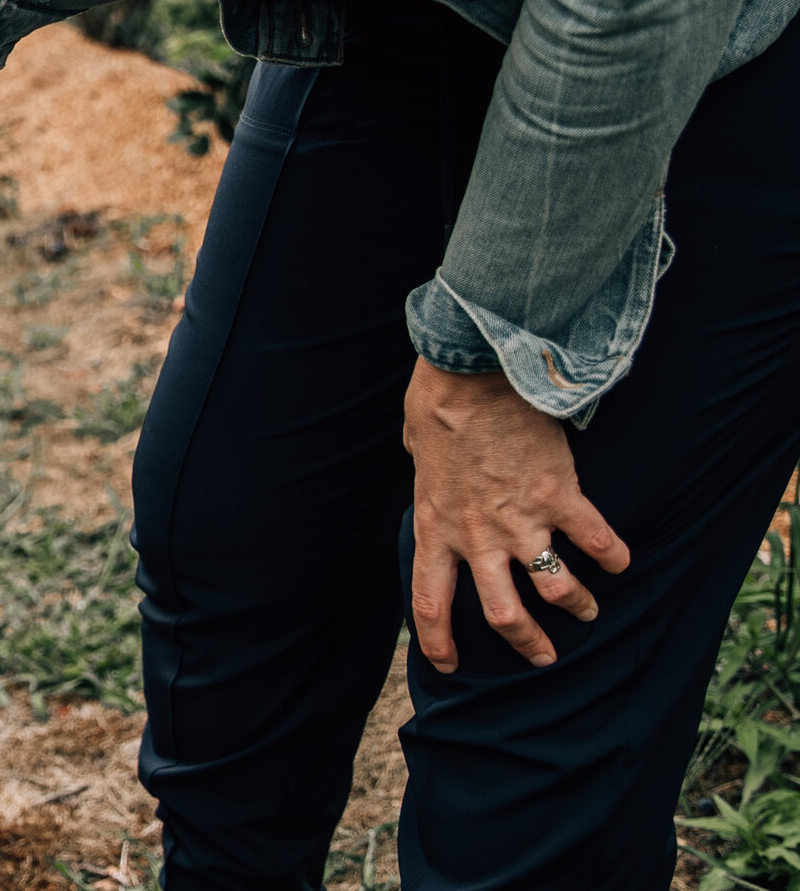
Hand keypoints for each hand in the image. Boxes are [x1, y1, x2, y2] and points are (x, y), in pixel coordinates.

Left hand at [404, 358, 629, 670]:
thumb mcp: (417, 451)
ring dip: (578, 605)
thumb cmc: (440, 405)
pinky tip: (623, 562)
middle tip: (544, 656)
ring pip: (556, 589)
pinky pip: (597, 541)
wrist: (474, 373)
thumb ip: (432, 482)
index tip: (450, 666)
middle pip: (504, 614)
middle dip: (527, 643)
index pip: (430, 600)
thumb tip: (435, 479)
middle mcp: (478, 536)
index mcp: (435, 526)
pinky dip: (615, 556)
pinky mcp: (559, 497)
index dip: (439, 641)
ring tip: (590, 611)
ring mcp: (521, 521)